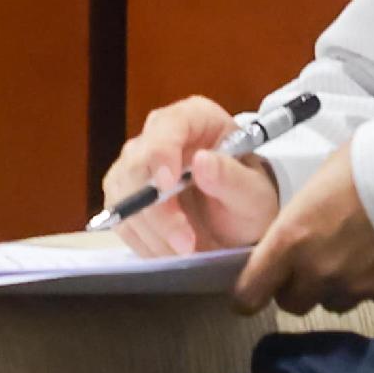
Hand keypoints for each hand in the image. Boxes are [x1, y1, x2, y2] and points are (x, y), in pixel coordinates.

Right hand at [100, 96, 285, 259]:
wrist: (238, 226)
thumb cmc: (249, 199)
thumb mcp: (254, 194)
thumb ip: (231, 178)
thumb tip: (202, 161)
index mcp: (195, 118)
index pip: (167, 126)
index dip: (160, 153)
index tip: (167, 185)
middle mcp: (159, 135)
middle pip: (136, 163)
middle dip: (156, 209)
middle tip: (185, 243)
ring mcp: (137, 164)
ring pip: (121, 193)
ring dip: (149, 230)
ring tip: (183, 253)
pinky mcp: (125, 195)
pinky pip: (119, 217)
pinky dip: (141, 241)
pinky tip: (167, 253)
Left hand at [236, 139, 373, 316]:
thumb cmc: (368, 163)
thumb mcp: (319, 181)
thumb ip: (301, 215)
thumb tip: (299, 226)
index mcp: (290, 239)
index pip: (250, 291)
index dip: (248, 294)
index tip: (252, 290)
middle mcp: (318, 271)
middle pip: (292, 303)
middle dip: (297, 287)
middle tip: (311, 264)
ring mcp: (355, 286)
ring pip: (333, 303)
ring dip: (335, 287)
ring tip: (354, 256)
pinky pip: (371, 298)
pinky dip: (373, 284)